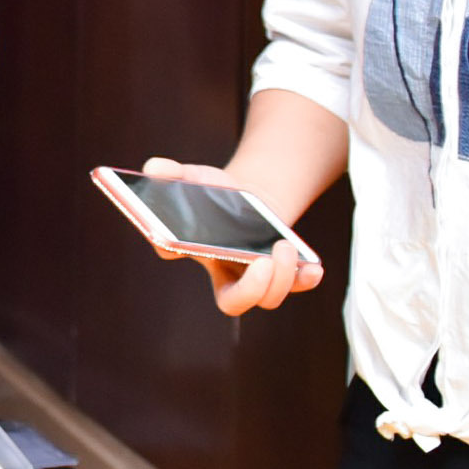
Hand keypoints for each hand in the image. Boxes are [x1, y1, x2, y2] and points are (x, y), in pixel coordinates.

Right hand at [139, 157, 323, 314]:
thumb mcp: (195, 177)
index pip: (172, 252)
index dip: (172, 247)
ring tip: (284, 246)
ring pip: (268, 297)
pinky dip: (305, 279)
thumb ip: (173, 173)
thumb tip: (154, 167)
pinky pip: (296, 285)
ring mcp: (257, 277)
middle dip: (250, 290)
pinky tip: (314, 267)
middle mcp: (225, 274)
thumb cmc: (217, 194)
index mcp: (192, 250)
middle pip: (233, 301)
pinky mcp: (284, 273)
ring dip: (281, 278)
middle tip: (261, 265)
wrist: (251, 200)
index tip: (176, 238)